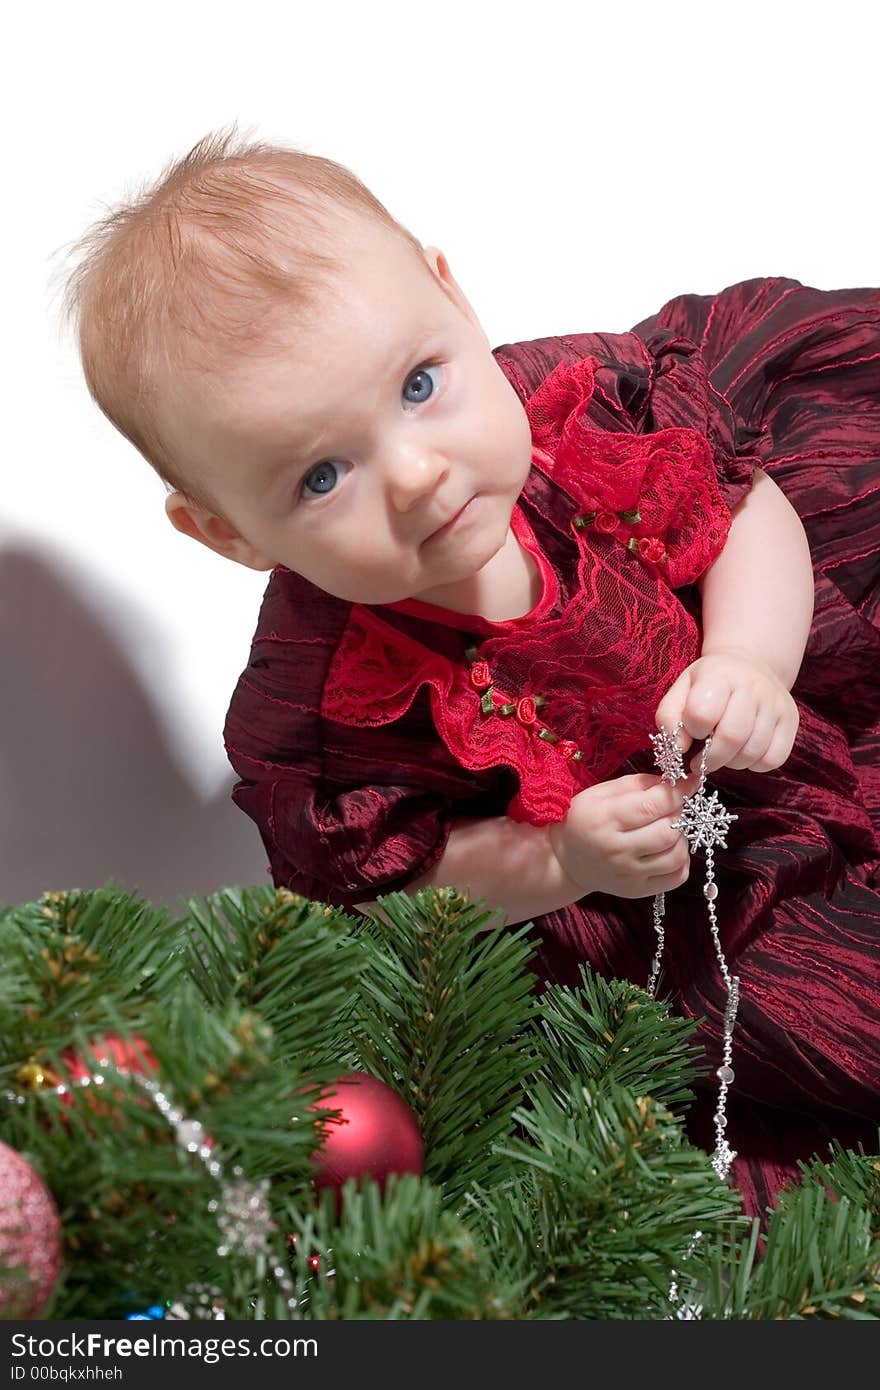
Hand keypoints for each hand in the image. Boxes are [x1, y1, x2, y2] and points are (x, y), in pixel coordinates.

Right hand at [549, 773, 693, 899]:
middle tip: (671, 806)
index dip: (675, 792)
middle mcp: (617, 850)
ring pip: (677, 855)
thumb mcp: (600, 793)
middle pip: (668, 831)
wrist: (565, 859)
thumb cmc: (583, 820)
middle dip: (677, 813)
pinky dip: (681, 860)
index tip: (684, 784)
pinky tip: (668, 849)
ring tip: (668, 827)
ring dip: (680, 837)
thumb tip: (672, 783)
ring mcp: (629, 874)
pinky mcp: (637, 890)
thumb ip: (637, 784)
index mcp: (604, 819)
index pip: (652, 805)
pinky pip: (677, 877)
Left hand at [654, 648, 799, 775]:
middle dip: (711, 758)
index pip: (702, 713)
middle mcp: (753, 686)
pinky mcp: (791, 720)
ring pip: (753, 752)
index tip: (693, 729)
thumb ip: (669, 717)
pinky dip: (754, 764)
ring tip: (722, 753)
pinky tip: (743, 752)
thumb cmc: (708, 684)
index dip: (693, 729)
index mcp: (719, 674)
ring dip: (731, 762)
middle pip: (732, 736)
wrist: (750, 665)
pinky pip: (773, 759)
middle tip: (701, 760)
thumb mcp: (681, 689)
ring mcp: (776, 703)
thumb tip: (679, 748)